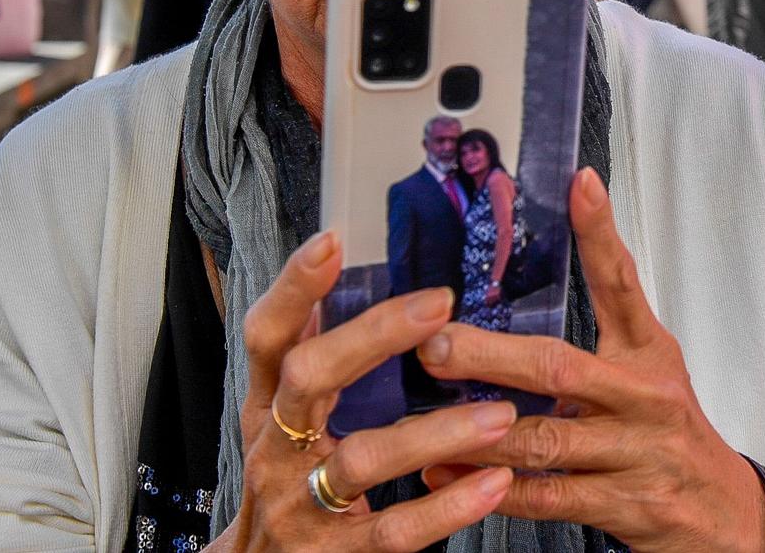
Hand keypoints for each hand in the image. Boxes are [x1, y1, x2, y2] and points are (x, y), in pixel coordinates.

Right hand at [216, 230, 517, 551]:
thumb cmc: (284, 488)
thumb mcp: (280, 423)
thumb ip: (303, 360)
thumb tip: (320, 279)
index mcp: (265, 410)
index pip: (267, 338)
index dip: (292, 289)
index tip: (331, 240)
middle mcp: (274, 452)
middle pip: (308, 378)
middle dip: (371, 336)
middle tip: (439, 303)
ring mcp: (300, 507)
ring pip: (362, 459)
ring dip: (433, 433)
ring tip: (499, 414)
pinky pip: (393, 533)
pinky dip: (445, 508)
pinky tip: (493, 484)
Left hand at [417, 170, 764, 550]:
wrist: (724, 513)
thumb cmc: (670, 431)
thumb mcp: (648, 368)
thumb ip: (600, 335)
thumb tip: (520, 305)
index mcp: (648, 352)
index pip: (623, 284)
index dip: (600, 234)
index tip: (579, 183)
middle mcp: (644, 396)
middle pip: (561, 369)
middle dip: (490, 358)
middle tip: (435, 345)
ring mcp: (636, 452)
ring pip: (545, 440)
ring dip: (477, 434)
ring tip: (421, 422)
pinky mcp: (626, 505)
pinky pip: (548, 497)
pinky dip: (493, 489)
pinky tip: (450, 476)